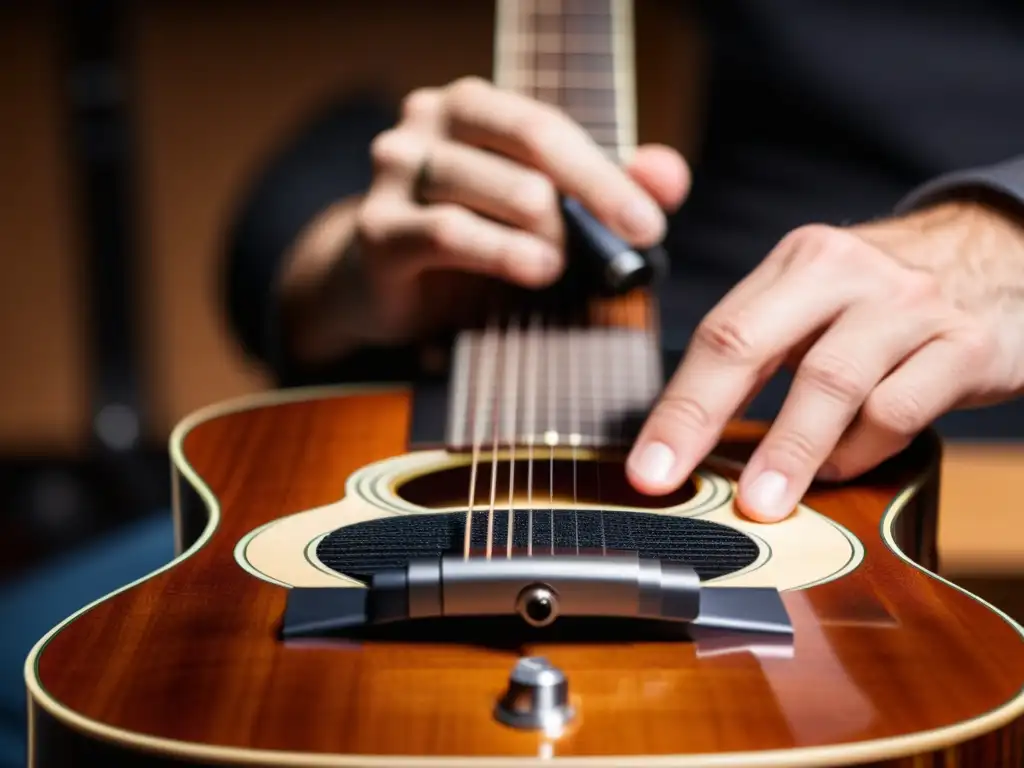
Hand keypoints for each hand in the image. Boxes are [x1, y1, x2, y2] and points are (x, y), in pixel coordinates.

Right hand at [319, 77, 689, 351]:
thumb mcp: (541, 209)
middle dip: (591, 198)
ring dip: (548, 235)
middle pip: (531, 140)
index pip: (550, 125)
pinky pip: (450, 232)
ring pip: (498, 189)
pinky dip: (503, 253)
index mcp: (472, 105)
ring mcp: (396, 168)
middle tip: (626, 250)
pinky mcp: (377, 226)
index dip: (606, 174)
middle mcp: (428, 119)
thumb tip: (669, 179)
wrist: (378, 281)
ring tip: (563, 268)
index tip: (650, 225)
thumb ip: (604, 187)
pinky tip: (536, 271)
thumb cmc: (470, 239)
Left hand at [627, 198, 1023, 521]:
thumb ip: (761, 349)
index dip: (677, 405)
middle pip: (751, 344)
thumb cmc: (884, 302)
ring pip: (829, 382)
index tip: (648, 465)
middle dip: (699, 418)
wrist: (1001, 258)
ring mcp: (908, 305)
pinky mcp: (965, 344)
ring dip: (787, 451)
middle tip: (668, 480)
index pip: (719, 333)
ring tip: (764, 501)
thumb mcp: (820, 300)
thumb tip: (688, 435)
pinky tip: (840, 466)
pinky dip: (861, 449)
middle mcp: (847, 271)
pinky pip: (897, 409)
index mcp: (798, 261)